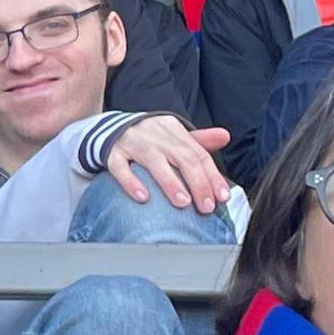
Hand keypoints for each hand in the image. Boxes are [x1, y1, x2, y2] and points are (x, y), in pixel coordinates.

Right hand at [106, 116, 230, 212]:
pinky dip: (131, 182)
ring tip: (183, 203)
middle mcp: (155, 134)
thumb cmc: (149, 138)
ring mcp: (132, 143)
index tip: (222, 198)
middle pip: (182, 157)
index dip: (212, 176)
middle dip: (197, 183)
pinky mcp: (112, 153)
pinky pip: (120, 168)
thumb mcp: (173, 135)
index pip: (198, 154)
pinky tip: (143, 198)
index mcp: (173, 129)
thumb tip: (225, 136)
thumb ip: (199, 141)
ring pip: (154, 162)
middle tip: (206, 206)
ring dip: (170, 183)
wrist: (108, 127)